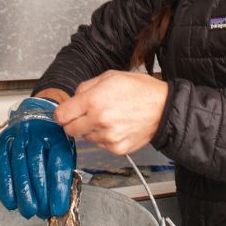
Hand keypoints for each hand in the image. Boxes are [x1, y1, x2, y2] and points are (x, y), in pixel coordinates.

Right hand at [0, 97, 75, 218]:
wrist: (31, 118)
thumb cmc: (50, 142)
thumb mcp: (64, 152)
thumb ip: (62, 174)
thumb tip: (58, 205)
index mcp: (56, 134)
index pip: (58, 163)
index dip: (58, 189)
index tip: (58, 209)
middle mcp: (35, 132)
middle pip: (36, 166)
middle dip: (40, 195)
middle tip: (42, 213)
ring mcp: (15, 136)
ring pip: (18, 167)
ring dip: (23, 194)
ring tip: (29, 211)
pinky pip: (1, 167)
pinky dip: (5, 187)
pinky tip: (11, 202)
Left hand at [53, 71, 167, 154]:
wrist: (164, 107)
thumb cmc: (140, 90)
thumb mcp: (109, 76)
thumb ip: (85, 88)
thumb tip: (72, 99)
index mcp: (93, 100)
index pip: (61, 115)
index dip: (61, 113)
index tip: (65, 113)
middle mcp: (99, 121)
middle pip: (70, 130)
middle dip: (74, 122)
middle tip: (87, 114)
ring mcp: (108, 137)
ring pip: (86, 138)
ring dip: (91, 130)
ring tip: (109, 118)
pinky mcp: (117, 148)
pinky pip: (100, 145)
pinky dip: (104, 138)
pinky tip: (116, 127)